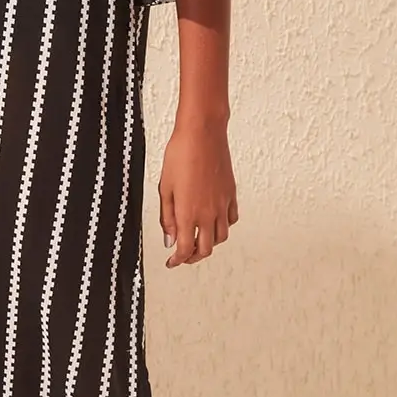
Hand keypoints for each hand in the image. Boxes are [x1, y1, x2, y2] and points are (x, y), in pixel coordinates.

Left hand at [158, 114, 237, 265]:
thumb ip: (166, 217)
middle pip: (205, 249)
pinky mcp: (231, 194)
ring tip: (198, 239)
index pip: (185, 249)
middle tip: (183, 255)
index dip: (177, 260)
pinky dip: (223, 227)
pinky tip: (214, 221)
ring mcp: (222, 205)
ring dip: (209, 243)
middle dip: (193, 257)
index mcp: (188, 213)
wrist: (202, 134)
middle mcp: (208, 213)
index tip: (171, 262)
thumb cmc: (180, 155)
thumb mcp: (164, 188)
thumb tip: (169, 239)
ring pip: (221, 237)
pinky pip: (232, 220)